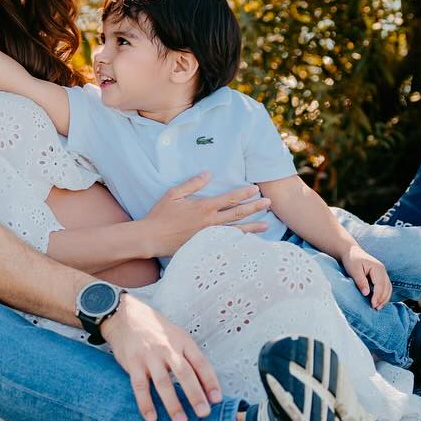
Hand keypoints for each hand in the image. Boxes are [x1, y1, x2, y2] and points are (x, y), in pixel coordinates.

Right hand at [101, 293, 222, 420]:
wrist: (125, 316)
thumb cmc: (155, 330)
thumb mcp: (176, 335)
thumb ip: (188, 356)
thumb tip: (204, 383)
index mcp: (182, 341)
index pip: (200, 363)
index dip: (210, 381)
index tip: (216, 399)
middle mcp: (167, 348)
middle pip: (184, 374)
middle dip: (195, 395)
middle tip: (203, 414)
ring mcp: (149, 356)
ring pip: (163, 383)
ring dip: (173, 404)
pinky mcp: (133, 363)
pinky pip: (140, 386)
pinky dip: (145, 403)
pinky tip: (152, 418)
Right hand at [140, 172, 273, 256]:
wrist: (151, 238)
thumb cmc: (160, 215)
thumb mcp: (174, 194)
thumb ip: (192, 183)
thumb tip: (208, 173)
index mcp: (203, 207)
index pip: (229, 199)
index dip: (244, 193)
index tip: (256, 189)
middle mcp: (209, 222)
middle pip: (237, 214)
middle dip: (255, 208)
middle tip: (269, 203)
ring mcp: (208, 236)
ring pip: (235, 231)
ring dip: (252, 227)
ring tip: (267, 225)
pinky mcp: (205, 246)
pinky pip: (226, 244)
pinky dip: (239, 243)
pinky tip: (248, 243)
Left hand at [341, 245, 391, 307]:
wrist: (351, 251)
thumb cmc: (351, 260)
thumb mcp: (354, 270)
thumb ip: (360, 281)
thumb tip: (366, 293)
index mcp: (377, 268)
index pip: (380, 284)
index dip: (378, 295)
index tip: (373, 304)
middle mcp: (382, 270)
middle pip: (387, 287)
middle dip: (382, 299)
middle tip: (375, 308)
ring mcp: (383, 272)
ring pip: (388, 288)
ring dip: (385, 298)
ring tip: (378, 307)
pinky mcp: (380, 275)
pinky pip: (386, 286)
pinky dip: (384, 295)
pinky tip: (379, 301)